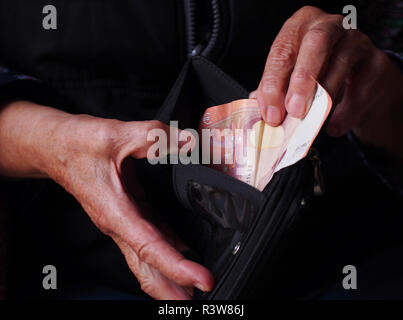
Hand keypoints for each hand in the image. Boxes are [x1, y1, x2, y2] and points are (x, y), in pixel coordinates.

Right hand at [0, 101, 213, 298]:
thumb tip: (187, 141)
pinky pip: (149, 239)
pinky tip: (183, 251)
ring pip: (147, 258)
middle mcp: (118, 223)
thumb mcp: (115, 134)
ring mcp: (122, 221)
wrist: (54, 147)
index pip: (149, 248)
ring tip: (195, 285)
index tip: (201, 280)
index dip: (177, 267)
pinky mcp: (127, 213)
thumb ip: (153, 137)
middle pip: (146, 268)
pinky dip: (167, 251)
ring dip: (170, 274)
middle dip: (171, 289)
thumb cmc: (76, 144)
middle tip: (201, 299)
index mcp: (115, 212)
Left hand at [254, 6, 402, 157]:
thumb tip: (263, 112)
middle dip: (303, 79)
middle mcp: (328, 26)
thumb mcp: (291, 75)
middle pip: (316, 44)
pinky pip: (360, 88)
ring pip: (341, 65)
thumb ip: (276, 90)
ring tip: (311, 122)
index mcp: (299, 27)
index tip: (270, 113)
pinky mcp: (375, 62)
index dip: (273, 84)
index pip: (282, 51)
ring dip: (323, 98)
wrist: (355, 75)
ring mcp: (355, 41)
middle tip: (294, 110)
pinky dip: (345, 113)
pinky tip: (334, 127)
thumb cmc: (315, 71)